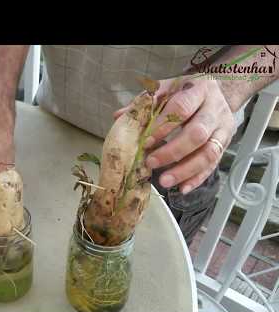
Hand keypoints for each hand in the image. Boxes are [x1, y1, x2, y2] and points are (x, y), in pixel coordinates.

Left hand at [114, 76, 235, 193]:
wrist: (215, 91)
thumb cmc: (185, 92)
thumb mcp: (166, 89)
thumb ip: (144, 103)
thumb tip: (120, 117)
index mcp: (198, 89)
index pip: (182, 108)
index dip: (163, 126)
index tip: (146, 142)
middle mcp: (215, 109)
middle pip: (198, 133)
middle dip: (173, 151)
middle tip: (151, 163)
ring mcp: (223, 128)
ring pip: (209, 153)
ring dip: (185, 170)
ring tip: (164, 181)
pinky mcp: (225, 144)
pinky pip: (213, 165)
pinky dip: (197, 178)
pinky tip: (182, 188)